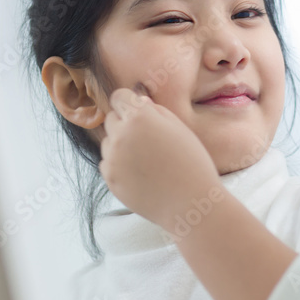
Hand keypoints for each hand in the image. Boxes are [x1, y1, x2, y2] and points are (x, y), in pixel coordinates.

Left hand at [98, 86, 221, 228]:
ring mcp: (112, 158)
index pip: (119, 97)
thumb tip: (139, 101)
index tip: (138, 111)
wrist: (190, 203)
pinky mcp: (109, 178)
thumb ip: (156, 111)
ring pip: (108, 141)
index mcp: (140, 117)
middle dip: (125, 123)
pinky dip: (118, 165)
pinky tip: (140, 173)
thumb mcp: (180, 129)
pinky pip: (107, 162)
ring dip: (120, 144)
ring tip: (146, 159)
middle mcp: (121, 135)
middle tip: (148, 139)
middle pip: (112, 118)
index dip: (129, 102)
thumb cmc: (192, 163)